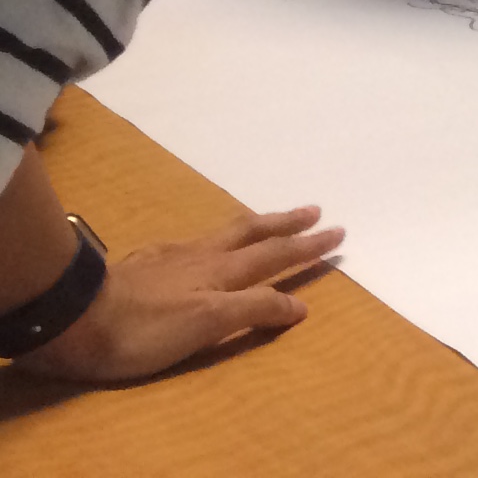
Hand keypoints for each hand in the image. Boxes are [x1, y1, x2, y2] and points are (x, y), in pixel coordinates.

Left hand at [11, 206, 342, 384]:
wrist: (77, 315)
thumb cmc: (144, 329)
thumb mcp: (206, 325)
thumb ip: (253, 310)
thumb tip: (301, 303)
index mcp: (222, 273)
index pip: (274, 257)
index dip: (306, 247)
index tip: (338, 232)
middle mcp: (202, 256)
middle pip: (253, 234)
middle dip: (287, 225)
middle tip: (315, 211)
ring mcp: (171, 254)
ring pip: (222, 233)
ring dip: (253, 225)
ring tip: (267, 219)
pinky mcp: (144, 260)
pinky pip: (188, 241)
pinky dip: (208, 238)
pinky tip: (197, 244)